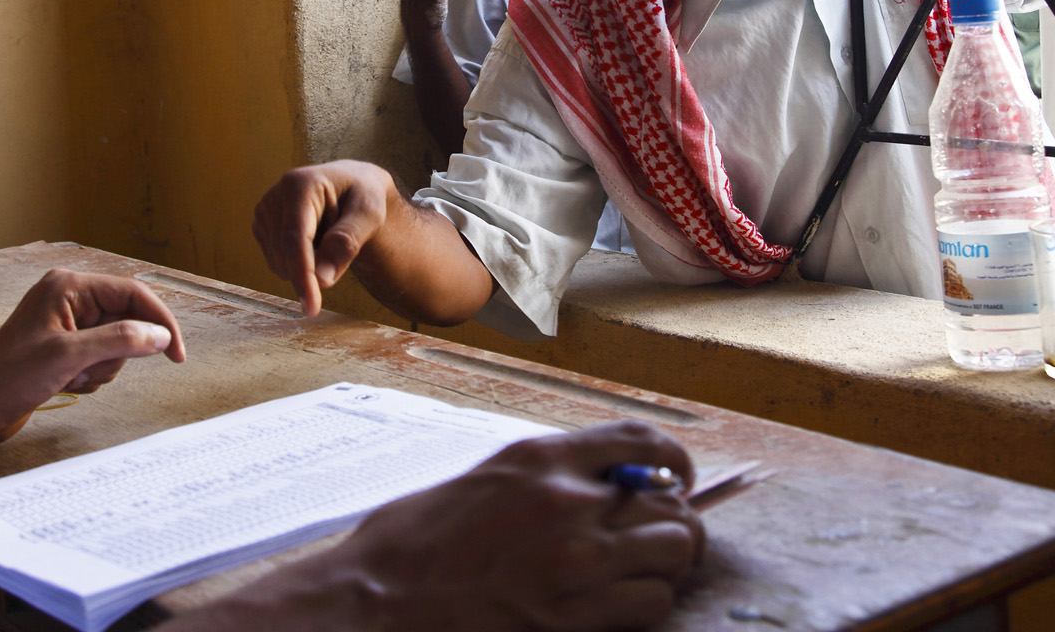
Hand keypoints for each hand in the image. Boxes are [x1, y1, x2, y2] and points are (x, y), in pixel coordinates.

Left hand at [0, 270, 185, 450]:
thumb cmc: (8, 379)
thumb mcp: (68, 357)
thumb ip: (119, 340)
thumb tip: (160, 335)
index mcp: (68, 286)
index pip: (132, 293)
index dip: (159, 322)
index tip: (176, 354)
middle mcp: (69, 298)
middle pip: (126, 319)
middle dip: (116, 353)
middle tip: (87, 370)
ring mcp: (67, 323)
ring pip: (117, 343)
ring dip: (102, 368)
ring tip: (70, 379)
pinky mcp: (65, 346)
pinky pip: (101, 358)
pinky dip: (91, 375)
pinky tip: (65, 384)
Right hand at [252, 161, 394, 315]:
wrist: (350, 187)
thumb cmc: (362, 197)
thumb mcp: (369, 214)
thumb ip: (347, 242)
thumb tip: (321, 280)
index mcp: (300, 185)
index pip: (295, 240)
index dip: (302, 276)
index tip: (311, 307)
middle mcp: (275, 195)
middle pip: (285, 255)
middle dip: (312, 269)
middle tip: (341, 246)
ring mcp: (264, 210)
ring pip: (279, 263)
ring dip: (308, 263)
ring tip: (328, 236)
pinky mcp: (261, 225)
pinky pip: (278, 263)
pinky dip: (298, 261)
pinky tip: (314, 240)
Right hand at [333, 420, 704, 631]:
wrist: (376, 598)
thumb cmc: (411, 544)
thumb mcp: (481, 483)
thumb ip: (541, 480)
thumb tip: (591, 489)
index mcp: (539, 458)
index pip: (639, 440)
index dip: (673, 460)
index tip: (678, 478)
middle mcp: (566, 501)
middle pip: (668, 503)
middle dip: (676, 523)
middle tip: (663, 541)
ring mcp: (573, 560)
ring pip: (672, 551)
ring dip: (667, 565)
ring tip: (644, 574)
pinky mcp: (572, 617)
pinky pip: (651, 603)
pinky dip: (648, 603)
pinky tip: (623, 606)